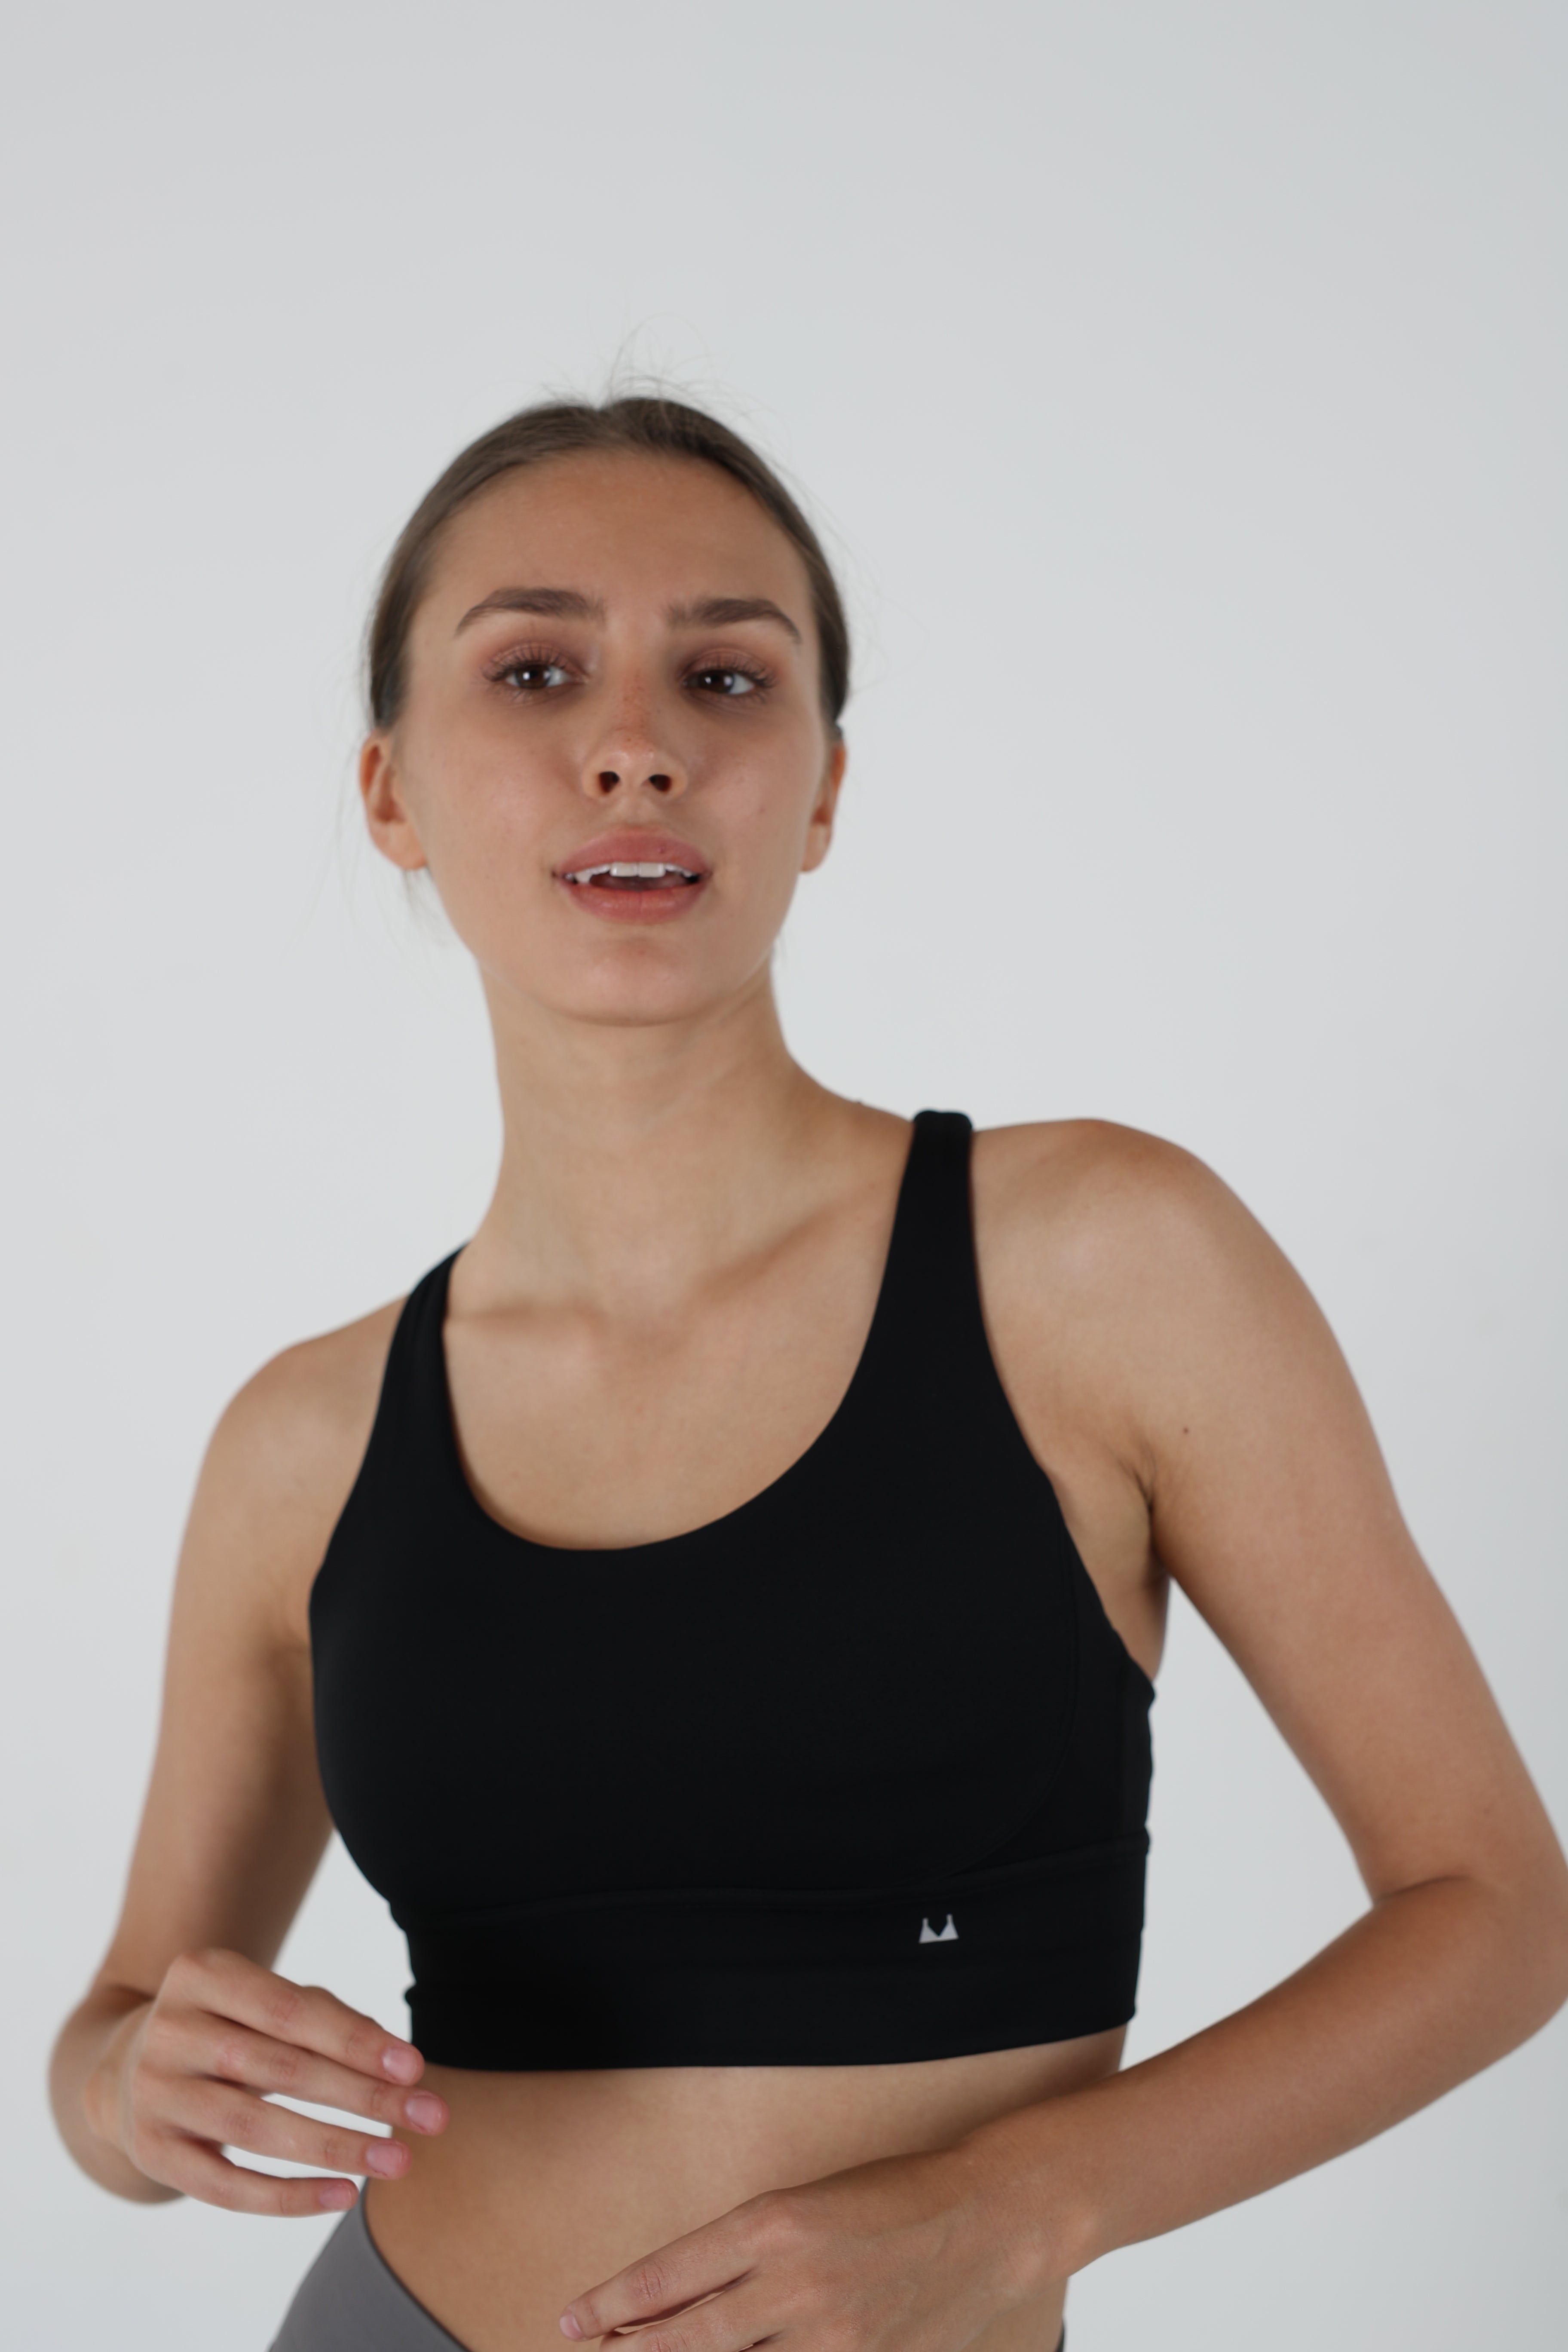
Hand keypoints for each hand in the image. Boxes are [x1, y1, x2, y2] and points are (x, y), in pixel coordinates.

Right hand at [86, 1946, 448, 2214]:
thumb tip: (396, 2061)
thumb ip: (326, 2017)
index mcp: (202, 1974)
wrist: (129, 2066)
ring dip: (336, 2148)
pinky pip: (225, 2186)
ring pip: (256, 2129)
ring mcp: (154, 2094)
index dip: (354, 2040)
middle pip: (281, 2069)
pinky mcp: (151, 2152)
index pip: (289, 2010)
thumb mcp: (265, 2000)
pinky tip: (343, 2196)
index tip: (415, 2068)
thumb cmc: (230, 2025)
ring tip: (398, 2161)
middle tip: (430, 2117)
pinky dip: (287, 2197)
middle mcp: (170, 2030)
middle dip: (363, 2096)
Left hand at [558, 2143, 1040, 2351]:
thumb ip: (745, 2253)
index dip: (610, 2306)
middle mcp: (793, 2284)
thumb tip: (680, 2299)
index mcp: (773, 2222)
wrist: (987, 2217)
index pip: (665, 2276)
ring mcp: (831, 2338)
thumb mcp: (805, 2202)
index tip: (570, 2321)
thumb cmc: (892, 2195)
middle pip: (685, 2340)